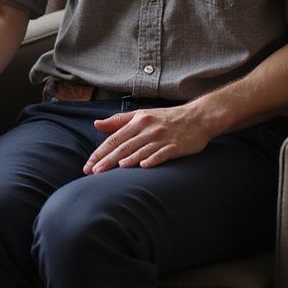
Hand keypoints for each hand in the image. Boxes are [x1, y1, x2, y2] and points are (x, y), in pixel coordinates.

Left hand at [83, 105, 212, 173]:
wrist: (198, 117)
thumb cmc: (166, 118)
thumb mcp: (141, 115)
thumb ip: (119, 121)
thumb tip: (96, 124)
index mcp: (138, 121)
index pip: (114, 138)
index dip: (100, 151)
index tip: (88, 164)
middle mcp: (148, 128)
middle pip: (124, 146)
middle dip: (108, 160)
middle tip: (94, 172)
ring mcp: (162, 137)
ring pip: (141, 150)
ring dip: (127, 160)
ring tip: (114, 170)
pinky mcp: (177, 146)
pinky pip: (163, 154)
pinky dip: (153, 159)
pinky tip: (143, 167)